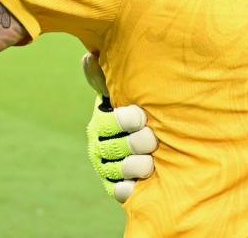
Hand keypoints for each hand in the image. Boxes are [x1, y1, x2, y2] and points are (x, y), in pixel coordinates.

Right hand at [83, 53, 157, 203]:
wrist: (159, 148)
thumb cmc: (142, 115)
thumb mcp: (128, 96)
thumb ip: (110, 79)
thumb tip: (88, 56)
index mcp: (101, 123)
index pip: (111, 121)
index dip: (128, 120)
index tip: (143, 116)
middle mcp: (99, 147)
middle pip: (119, 147)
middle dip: (142, 142)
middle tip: (154, 140)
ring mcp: (106, 169)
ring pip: (123, 169)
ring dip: (141, 165)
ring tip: (152, 161)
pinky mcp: (115, 189)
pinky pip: (121, 191)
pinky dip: (132, 187)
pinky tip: (141, 182)